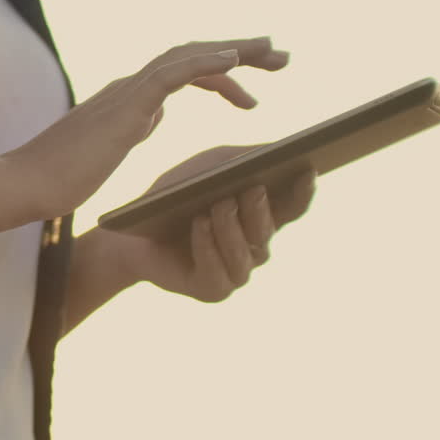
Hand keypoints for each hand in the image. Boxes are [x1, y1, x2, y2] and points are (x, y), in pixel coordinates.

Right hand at [0, 37, 289, 221]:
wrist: (24, 186)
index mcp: (128, 100)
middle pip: (193, 56)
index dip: (220, 74)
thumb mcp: (107, 151)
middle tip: (282, 56)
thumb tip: (154, 116)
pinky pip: (173, 74)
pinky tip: (236, 61)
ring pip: (189, 56)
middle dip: (241, 53)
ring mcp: (127, 94)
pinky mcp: (125, 107)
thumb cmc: (57, 179)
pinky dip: (207, 62)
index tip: (251, 90)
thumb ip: (131, 129)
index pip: (182, 73)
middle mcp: (130, 88)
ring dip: (235, 51)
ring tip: (274, 53)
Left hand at [109, 144, 316, 301]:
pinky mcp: (213, 290)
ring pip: (244, 254)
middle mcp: (255, 248)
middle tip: (253, 188)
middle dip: (259, 210)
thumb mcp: (208, 168)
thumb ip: (241, 159)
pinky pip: (216, 272)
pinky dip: (207, 246)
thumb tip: (277, 149)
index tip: (306, 169)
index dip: (303, 192)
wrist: (132, 233)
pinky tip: (199, 224)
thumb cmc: (175, 197)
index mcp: (261, 218)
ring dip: (231, 227)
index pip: (293, 208)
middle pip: (267, 230)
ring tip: (220, 205)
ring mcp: (236, 272)